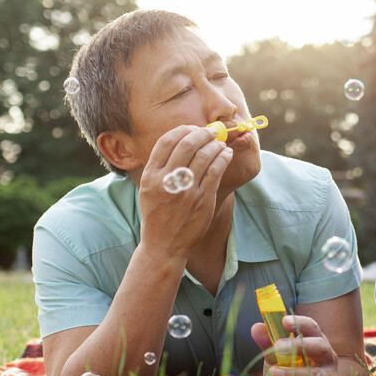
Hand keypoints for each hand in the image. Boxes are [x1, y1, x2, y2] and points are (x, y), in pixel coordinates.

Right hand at [137, 125, 234, 259]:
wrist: (163, 246)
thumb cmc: (157, 215)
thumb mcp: (149, 189)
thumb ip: (160, 167)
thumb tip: (181, 141)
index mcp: (151, 176)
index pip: (167, 142)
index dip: (182, 130)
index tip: (192, 129)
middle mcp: (167, 180)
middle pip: (187, 144)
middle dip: (202, 133)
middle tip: (210, 132)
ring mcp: (186, 191)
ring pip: (205, 155)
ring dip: (215, 144)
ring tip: (220, 143)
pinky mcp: (203, 200)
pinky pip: (216, 171)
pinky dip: (223, 158)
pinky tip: (226, 154)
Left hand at [250, 315, 357, 375]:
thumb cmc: (289, 372)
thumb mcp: (277, 357)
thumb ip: (268, 342)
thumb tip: (256, 327)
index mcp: (316, 341)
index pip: (312, 327)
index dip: (300, 322)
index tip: (284, 321)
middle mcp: (327, 357)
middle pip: (320, 346)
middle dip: (299, 345)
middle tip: (278, 346)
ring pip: (315, 373)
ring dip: (293, 373)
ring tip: (273, 373)